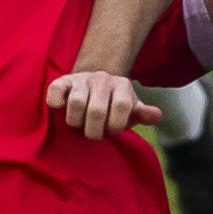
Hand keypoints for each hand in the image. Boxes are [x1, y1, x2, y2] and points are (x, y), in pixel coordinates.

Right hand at [47, 69, 163, 139]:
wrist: (93, 90)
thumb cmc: (113, 108)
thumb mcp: (130, 112)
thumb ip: (143, 114)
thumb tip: (156, 115)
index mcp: (123, 85)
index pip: (121, 107)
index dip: (114, 126)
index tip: (111, 132)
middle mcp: (103, 78)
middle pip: (96, 110)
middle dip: (94, 131)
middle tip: (93, 134)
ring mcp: (81, 79)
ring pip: (76, 103)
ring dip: (76, 122)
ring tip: (79, 125)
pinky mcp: (62, 81)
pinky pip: (55, 91)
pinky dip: (56, 104)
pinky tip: (62, 111)